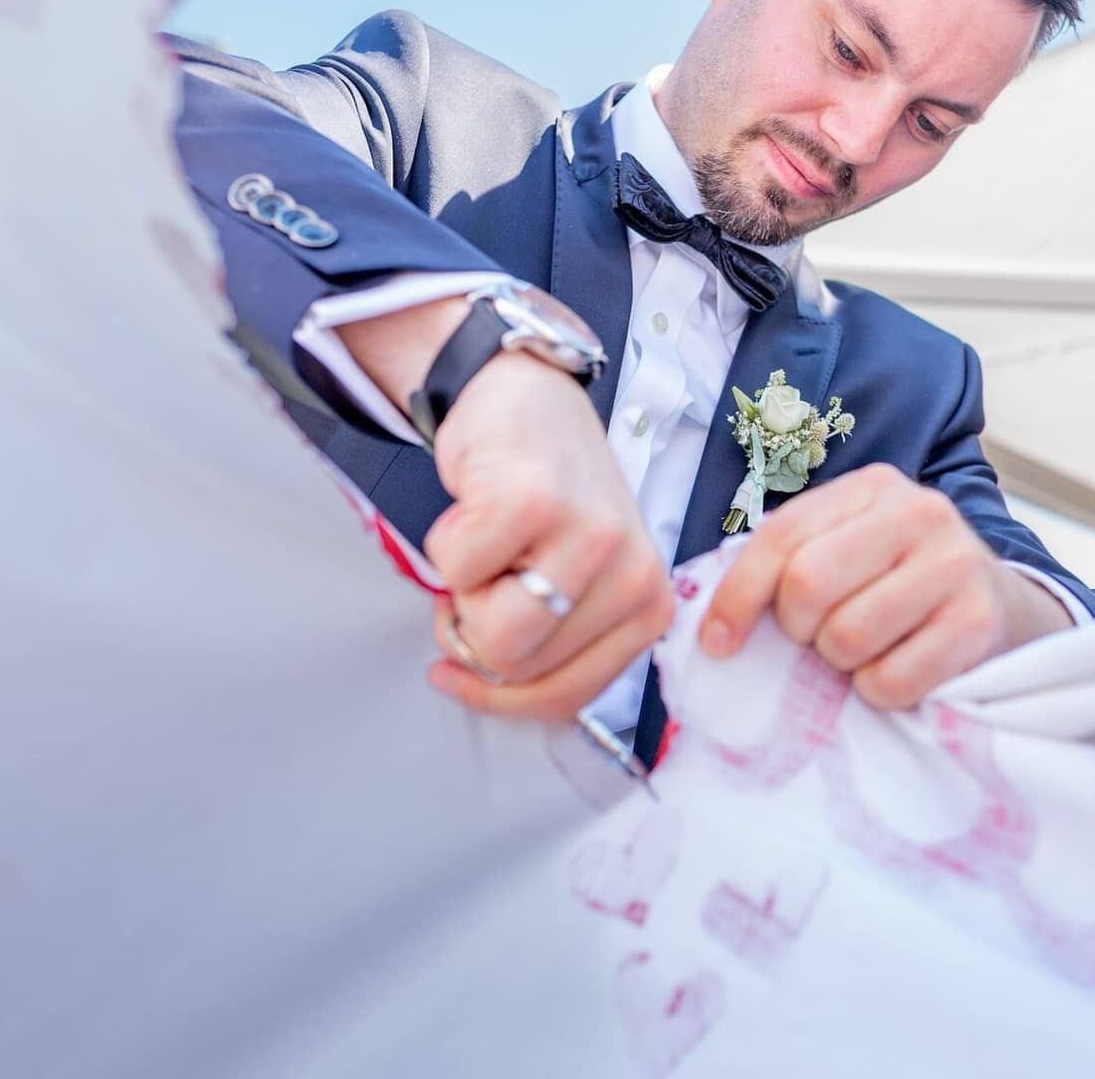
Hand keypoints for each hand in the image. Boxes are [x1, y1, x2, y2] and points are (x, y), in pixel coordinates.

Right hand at [339, 300, 672, 719]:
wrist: (524, 395)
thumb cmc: (544, 494)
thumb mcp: (574, 581)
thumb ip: (550, 642)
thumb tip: (484, 686)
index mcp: (649, 605)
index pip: (564, 699)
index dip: (496, 696)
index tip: (459, 672)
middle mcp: (634, 574)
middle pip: (517, 668)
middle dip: (476, 627)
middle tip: (485, 570)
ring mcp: (589, 537)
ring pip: (490, 632)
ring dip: (460, 589)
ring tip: (485, 539)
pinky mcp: (534, 502)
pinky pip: (456, 570)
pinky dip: (445, 541)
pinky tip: (475, 503)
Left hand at [697, 464, 1070, 707]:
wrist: (1006, 611)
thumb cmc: (903, 586)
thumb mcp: (850, 550)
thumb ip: (791, 562)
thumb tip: (707, 619)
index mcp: (871, 488)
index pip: (780, 537)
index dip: (737, 596)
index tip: (717, 643)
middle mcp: (918, 512)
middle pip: (807, 585)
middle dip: (798, 630)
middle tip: (818, 638)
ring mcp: (955, 564)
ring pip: (847, 637)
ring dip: (842, 664)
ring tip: (865, 650)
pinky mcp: (980, 621)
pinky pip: (890, 679)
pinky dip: (880, 690)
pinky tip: (899, 667)